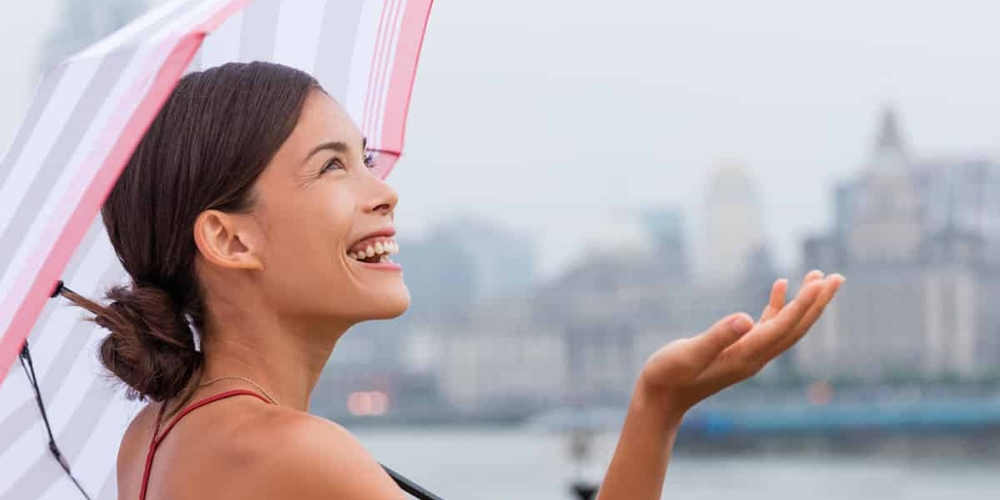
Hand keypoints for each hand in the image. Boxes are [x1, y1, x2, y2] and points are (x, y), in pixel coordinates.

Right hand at [636, 270, 843, 419]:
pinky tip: (780, 286)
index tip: (821, 282)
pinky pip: (768, 325)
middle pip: (796, 328)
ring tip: (818, 276)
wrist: (660, 399)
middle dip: (818, 303)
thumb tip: (746, 318)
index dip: (803, 305)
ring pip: (786, 325)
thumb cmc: (668, 376)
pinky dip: (778, 305)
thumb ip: (717, 336)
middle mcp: (755, 356)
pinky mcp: (739, 350)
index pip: (784, 328)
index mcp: (746, 356)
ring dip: (804, 302)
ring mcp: (749, 353)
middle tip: (838, 277)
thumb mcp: (689, 354)